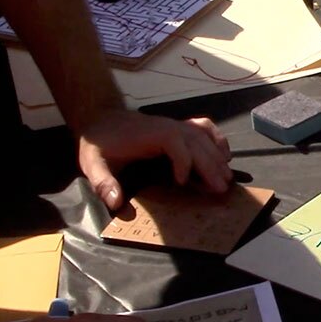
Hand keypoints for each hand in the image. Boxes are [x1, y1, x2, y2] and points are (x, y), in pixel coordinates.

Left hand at [78, 108, 232, 209]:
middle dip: (210, 166)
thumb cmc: (98, 142)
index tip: (181, 183)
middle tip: (221, 189)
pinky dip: (217, 139)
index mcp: (151, 134)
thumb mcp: (93, 163)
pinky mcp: (178, 127)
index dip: (183, 163)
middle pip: (196, 143)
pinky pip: (204, 128)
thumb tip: (116, 203)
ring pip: (204, 138)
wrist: (100, 118)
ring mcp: (176, 125)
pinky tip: (225, 155)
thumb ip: (103, 183)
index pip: (175, 143)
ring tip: (227, 179)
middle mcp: (168, 126)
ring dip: (217, 157)